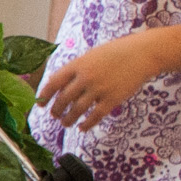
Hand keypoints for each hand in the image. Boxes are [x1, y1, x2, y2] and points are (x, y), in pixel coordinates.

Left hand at [35, 34, 160, 131]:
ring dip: (68, 119)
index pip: (54, 82)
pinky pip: (95, 116)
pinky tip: (82, 127)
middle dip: (56, 110)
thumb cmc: (115, 53)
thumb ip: (76, 69)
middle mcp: (85, 78)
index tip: (40, 104)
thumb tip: (60, 84)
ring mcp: (99, 89)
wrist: (141, 54)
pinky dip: (87, 124)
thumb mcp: (91, 56)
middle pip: (63, 99)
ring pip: (77, 110)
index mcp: (77, 65)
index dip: (45, 95)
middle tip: (54, 115)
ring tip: (65, 123)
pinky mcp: (112, 99)